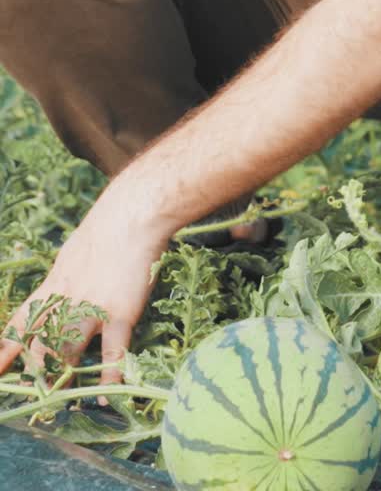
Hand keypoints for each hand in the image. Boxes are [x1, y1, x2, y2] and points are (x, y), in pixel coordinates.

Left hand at [0, 184, 170, 393]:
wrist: (131, 216)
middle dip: (38, 372)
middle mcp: (66, 301)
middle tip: (40, 391)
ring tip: (67, 400)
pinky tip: (106, 395)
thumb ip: (64, 279)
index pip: (20, 324)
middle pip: (41, 346)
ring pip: (68, 353)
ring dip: (66, 378)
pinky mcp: (119, 313)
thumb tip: (59, 291)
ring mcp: (92, 309)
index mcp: (53, 286)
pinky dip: (109, 376)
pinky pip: (111, 353)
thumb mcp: (71, 254)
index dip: (5, 350)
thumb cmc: (105, 229)